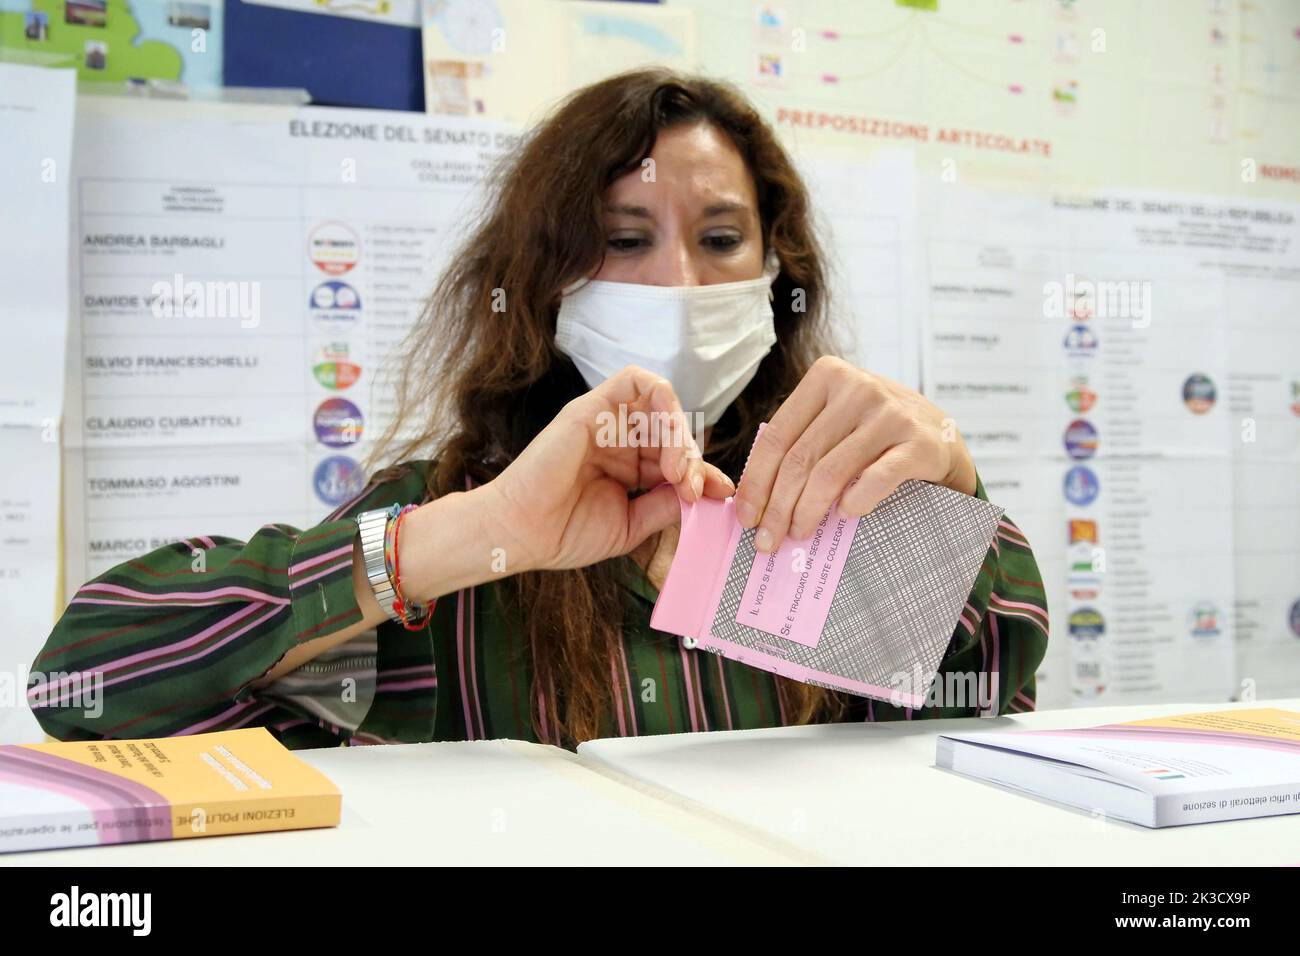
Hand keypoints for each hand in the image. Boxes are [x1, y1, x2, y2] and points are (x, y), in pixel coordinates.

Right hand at [478, 365, 734, 572]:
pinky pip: (635, 381)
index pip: (679, 455)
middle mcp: (621, 440)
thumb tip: (710, 491)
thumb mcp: (633, 523)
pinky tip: (669, 432)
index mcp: (630, 466)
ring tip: (678, 469)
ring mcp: (607, 422)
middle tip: (692, 487)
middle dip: (694, 456)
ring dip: (680, 431)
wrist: (523, 533)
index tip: (719, 494)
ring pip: (661, 403)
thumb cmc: (566, 532)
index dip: (704, 471)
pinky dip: (662, 397)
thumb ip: (668, 504)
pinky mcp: (593, 408)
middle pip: (674, 429)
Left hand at [734, 355, 975, 552]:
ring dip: (808, 511)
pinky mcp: (918, 443)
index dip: (756, 482)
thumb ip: (801, 443)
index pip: (777, 437)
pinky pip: (875, 479)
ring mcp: (891, 413)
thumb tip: (756, 500)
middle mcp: (858, 388)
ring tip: (799, 534)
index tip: (746, 518)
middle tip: (768, 539)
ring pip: (830, 473)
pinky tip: (844, 517)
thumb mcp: (836, 420)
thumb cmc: (873, 432)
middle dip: (778, 506)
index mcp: (827, 376)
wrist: (941, 433)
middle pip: (800, 458)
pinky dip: (855, 502)